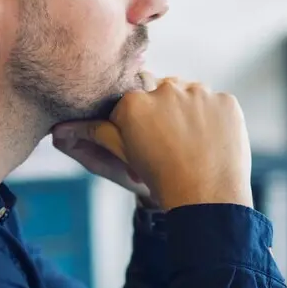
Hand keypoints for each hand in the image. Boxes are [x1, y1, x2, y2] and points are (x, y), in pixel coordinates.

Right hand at [54, 77, 252, 209]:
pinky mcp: (227, 101)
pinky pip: (217, 103)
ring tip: (191, 142)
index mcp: (134, 101)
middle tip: (171, 143)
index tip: (148, 141)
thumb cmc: (159, 178)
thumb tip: (60, 130)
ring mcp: (200, 93)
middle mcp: (166, 89)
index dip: (139, 121)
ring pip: (190, 94)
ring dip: (189, 110)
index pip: (132, 100)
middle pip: (161, 91)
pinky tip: (211, 140)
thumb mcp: (124, 155)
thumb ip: (96, 134)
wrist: (206, 199)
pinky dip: (215, 118)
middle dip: (164, 111)